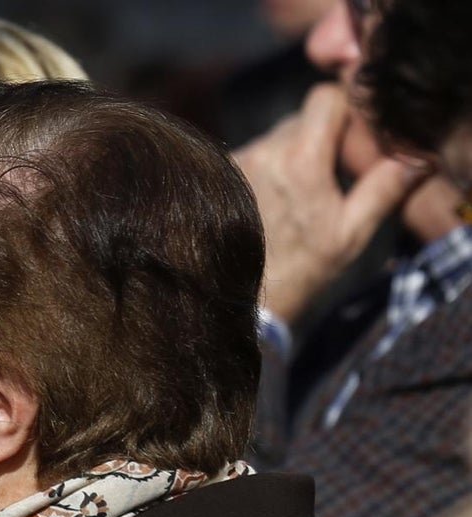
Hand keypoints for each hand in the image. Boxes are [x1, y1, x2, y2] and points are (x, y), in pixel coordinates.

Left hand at [233, 84, 426, 323]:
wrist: (249, 298)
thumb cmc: (303, 268)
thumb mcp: (352, 232)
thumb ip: (383, 187)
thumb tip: (415, 156)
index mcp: (300, 161)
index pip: (325, 99)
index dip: (345, 112)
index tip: (352, 141)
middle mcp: (263, 152)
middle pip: (300, 118)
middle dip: (320, 137)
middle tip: (330, 175)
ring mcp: (237, 163)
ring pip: (275, 136)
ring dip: (292, 154)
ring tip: (299, 195)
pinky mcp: (220, 175)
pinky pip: (253, 154)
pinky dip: (268, 168)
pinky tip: (273, 202)